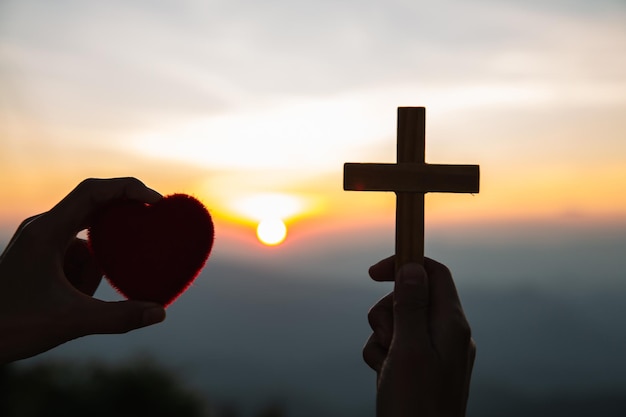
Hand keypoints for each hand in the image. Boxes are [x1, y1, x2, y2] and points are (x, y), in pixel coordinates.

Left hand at [0, 178, 166, 363]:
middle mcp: (43, 228)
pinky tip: (74, 298)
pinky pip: (76, 254)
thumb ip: (119, 318)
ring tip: (77, 297)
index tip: (157, 201)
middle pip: (94, 208)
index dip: (128, 188)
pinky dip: (85, 273)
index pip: (93, 191)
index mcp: (47, 231)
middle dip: (122, 222)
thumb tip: (160, 313)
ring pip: (86, 240)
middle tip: (150, 232)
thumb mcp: (70, 322)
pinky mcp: (41, 256)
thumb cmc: (11, 326)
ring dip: (95, 266)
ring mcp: (41, 241)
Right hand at [363, 256, 474, 416]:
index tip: (372, 273)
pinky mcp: (420, 366)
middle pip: (409, 296)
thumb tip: (413, 267)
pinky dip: (381, 355)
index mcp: (451, 324)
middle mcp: (446, 333)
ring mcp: (433, 350)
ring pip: (396, 321)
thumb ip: (410, 306)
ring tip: (386, 364)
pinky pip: (393, 345)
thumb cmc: (416, 404)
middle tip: (387, 338)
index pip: (433, 274)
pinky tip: (383, 375)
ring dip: (381, 336)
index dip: (404, 265)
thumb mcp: (409, 349)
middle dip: (387, 312)